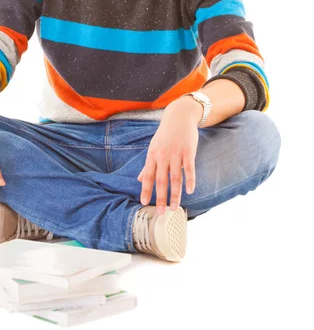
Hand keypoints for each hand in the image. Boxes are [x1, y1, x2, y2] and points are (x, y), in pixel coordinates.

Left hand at [137, 98, 199, 213]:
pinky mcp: (188, 151)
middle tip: (160, 213)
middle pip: (161, 180)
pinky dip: (190, 180)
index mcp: (152, 155)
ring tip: (175, 208)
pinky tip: (190, 191)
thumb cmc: (165, 134)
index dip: (146, 190)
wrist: (179, 116)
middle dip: (160, 198)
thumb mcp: (153, 148)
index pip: (148, 176)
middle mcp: (163, 156)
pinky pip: (189, 168)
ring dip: (175, 194)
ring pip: (175, 178)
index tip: (143, 203)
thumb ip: (148, 165)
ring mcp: (176, 154)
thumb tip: (139, 180)